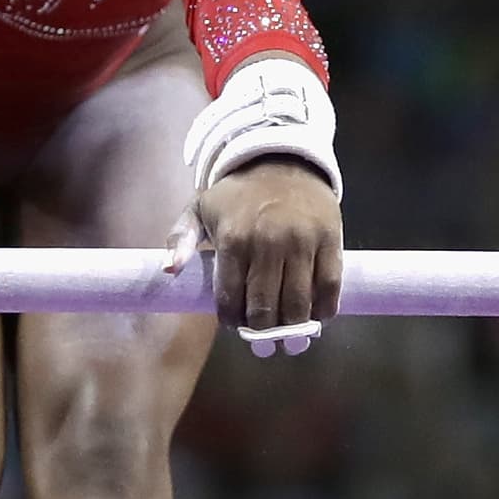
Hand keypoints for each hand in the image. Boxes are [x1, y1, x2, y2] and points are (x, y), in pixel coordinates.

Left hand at [165, 156, 342, 333]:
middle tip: (262, 339)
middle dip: (262, 332)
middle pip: (265, 308)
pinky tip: (315, 318)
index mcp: (233, 239)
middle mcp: (268, 243)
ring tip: (288, 335)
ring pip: (298, 304)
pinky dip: (324, 310)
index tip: (235, 325)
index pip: (230, 300)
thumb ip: (180, 239)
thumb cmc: (237, 194)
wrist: (282, 159)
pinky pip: (330, 287)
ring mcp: (302, 242)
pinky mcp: (330, 240)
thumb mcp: (200, 208)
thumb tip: (168, 270)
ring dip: (292, 328)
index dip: (232, 321)